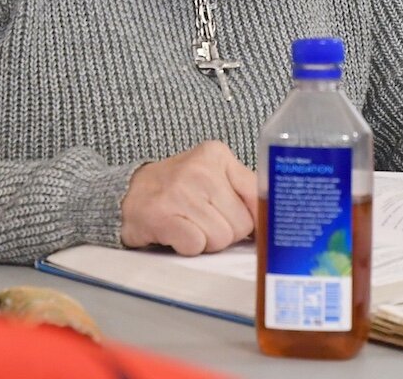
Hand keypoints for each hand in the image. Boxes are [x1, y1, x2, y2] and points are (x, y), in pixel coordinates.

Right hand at [120, 141, 257, 255]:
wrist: (128, 194)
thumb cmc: (178, 190)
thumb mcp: (212, 176)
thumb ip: (243, 192)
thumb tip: (274, 224)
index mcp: (217, 155)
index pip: (257, 195)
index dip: (256, 220)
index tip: (251, 230)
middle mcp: (200, 169)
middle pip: (241, 224)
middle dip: (226, 233)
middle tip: (203, 222)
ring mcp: (179, 191)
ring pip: (220, 239)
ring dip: (206, 242)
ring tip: (188, 225)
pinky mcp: (161, 215)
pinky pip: (196, 246)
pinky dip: (187, 247)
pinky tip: (175, 233)